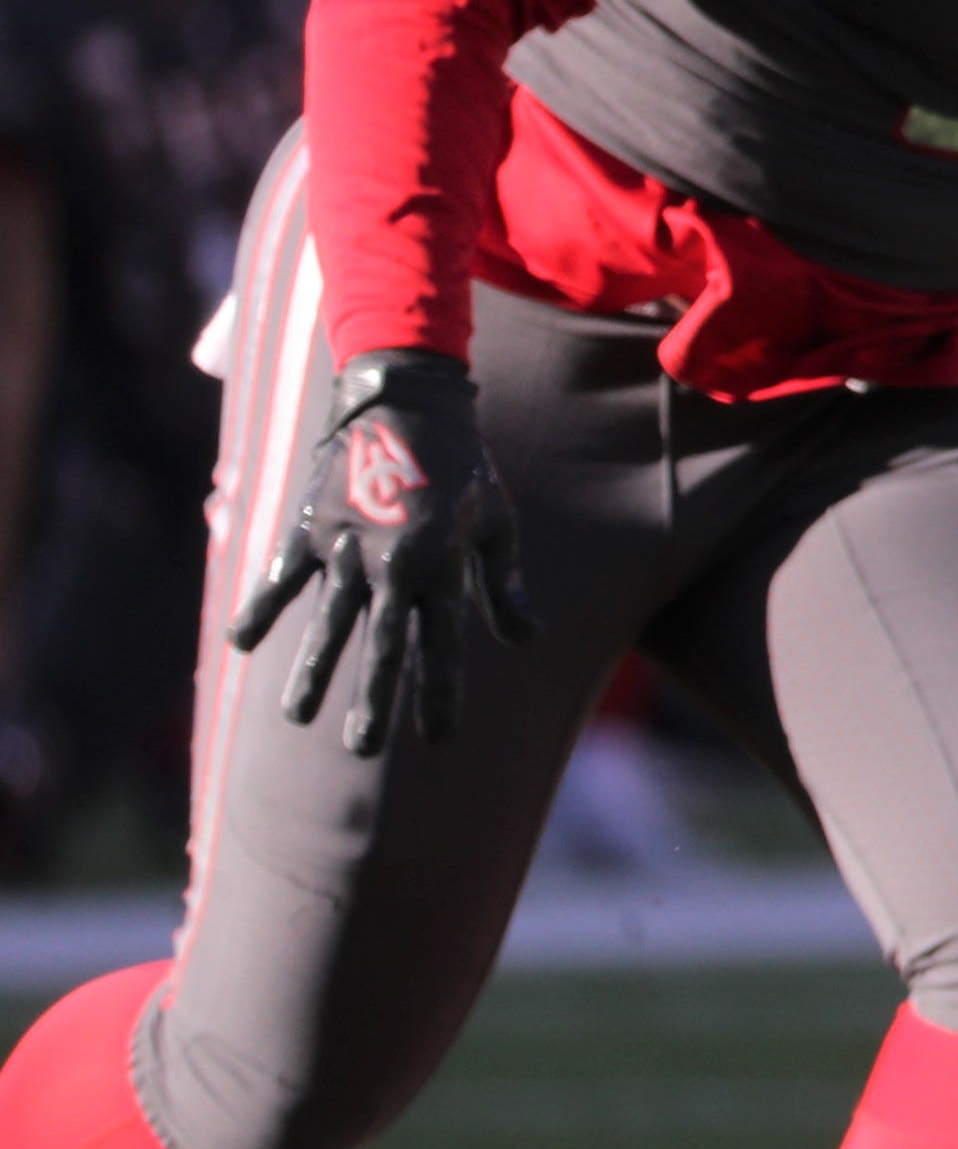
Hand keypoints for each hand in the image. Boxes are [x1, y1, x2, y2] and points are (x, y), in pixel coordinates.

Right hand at [227, 348, 535, 754]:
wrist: (408, 398)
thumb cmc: (463, 467)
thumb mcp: (497, 523)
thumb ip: (503, 587)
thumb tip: (525, 640)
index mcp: (443, 565)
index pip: (442, 645)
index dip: (438, 694)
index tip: (437, 739)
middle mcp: (394, 561)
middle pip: (383, 643)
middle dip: (373, 698)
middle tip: (362, 750)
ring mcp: (348, 542)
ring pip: (328, 617)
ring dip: (312, 668)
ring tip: (297, 716)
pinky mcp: (311, 522)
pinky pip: (282, 572)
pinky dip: (261, 605)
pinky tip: (241, 642)